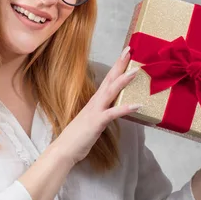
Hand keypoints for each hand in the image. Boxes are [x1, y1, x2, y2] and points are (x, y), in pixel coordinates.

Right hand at [54, 46, 140, 165]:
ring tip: (136, 71)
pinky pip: (113, 113)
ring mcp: (95, 111)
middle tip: (129, 50)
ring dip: (123, 80)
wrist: (63, 149)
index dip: (116, 67)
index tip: (125, 55)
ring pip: (111, 92)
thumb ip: (103, 113)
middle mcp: (95, 102)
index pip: (108, 80)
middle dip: (120, 65)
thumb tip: (113, 110)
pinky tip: (137, 105)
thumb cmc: (78, 137)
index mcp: (95, 101)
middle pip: (109, 79)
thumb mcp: (93, 121)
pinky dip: (125, 108)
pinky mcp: (97, 122)